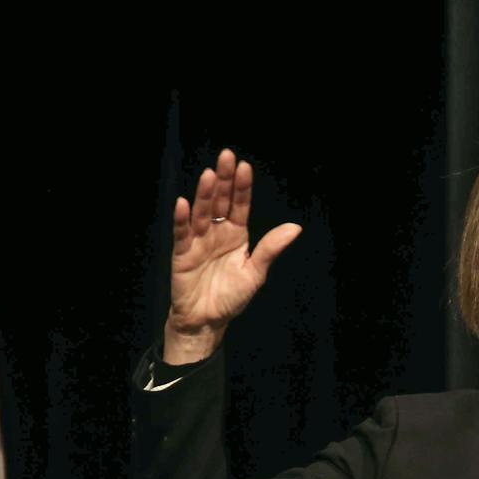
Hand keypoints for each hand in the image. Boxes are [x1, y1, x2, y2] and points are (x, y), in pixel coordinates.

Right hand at [164, 148, 302, 362]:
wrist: (208, 321)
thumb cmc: (231, 297)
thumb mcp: (256, 273)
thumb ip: (271, 249)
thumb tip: (296, 228)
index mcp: (236, 235)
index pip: (240, 205)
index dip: (242, 187)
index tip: (244, 167)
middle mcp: (217, 233)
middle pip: (220, 202)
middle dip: (223, 180)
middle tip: (226, 156)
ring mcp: (198, 241)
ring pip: (202, 213)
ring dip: (204, 194)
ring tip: (209, 175)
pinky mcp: (182, 254)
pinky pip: (182, 234)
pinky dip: (182, 220)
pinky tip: (183, 204)